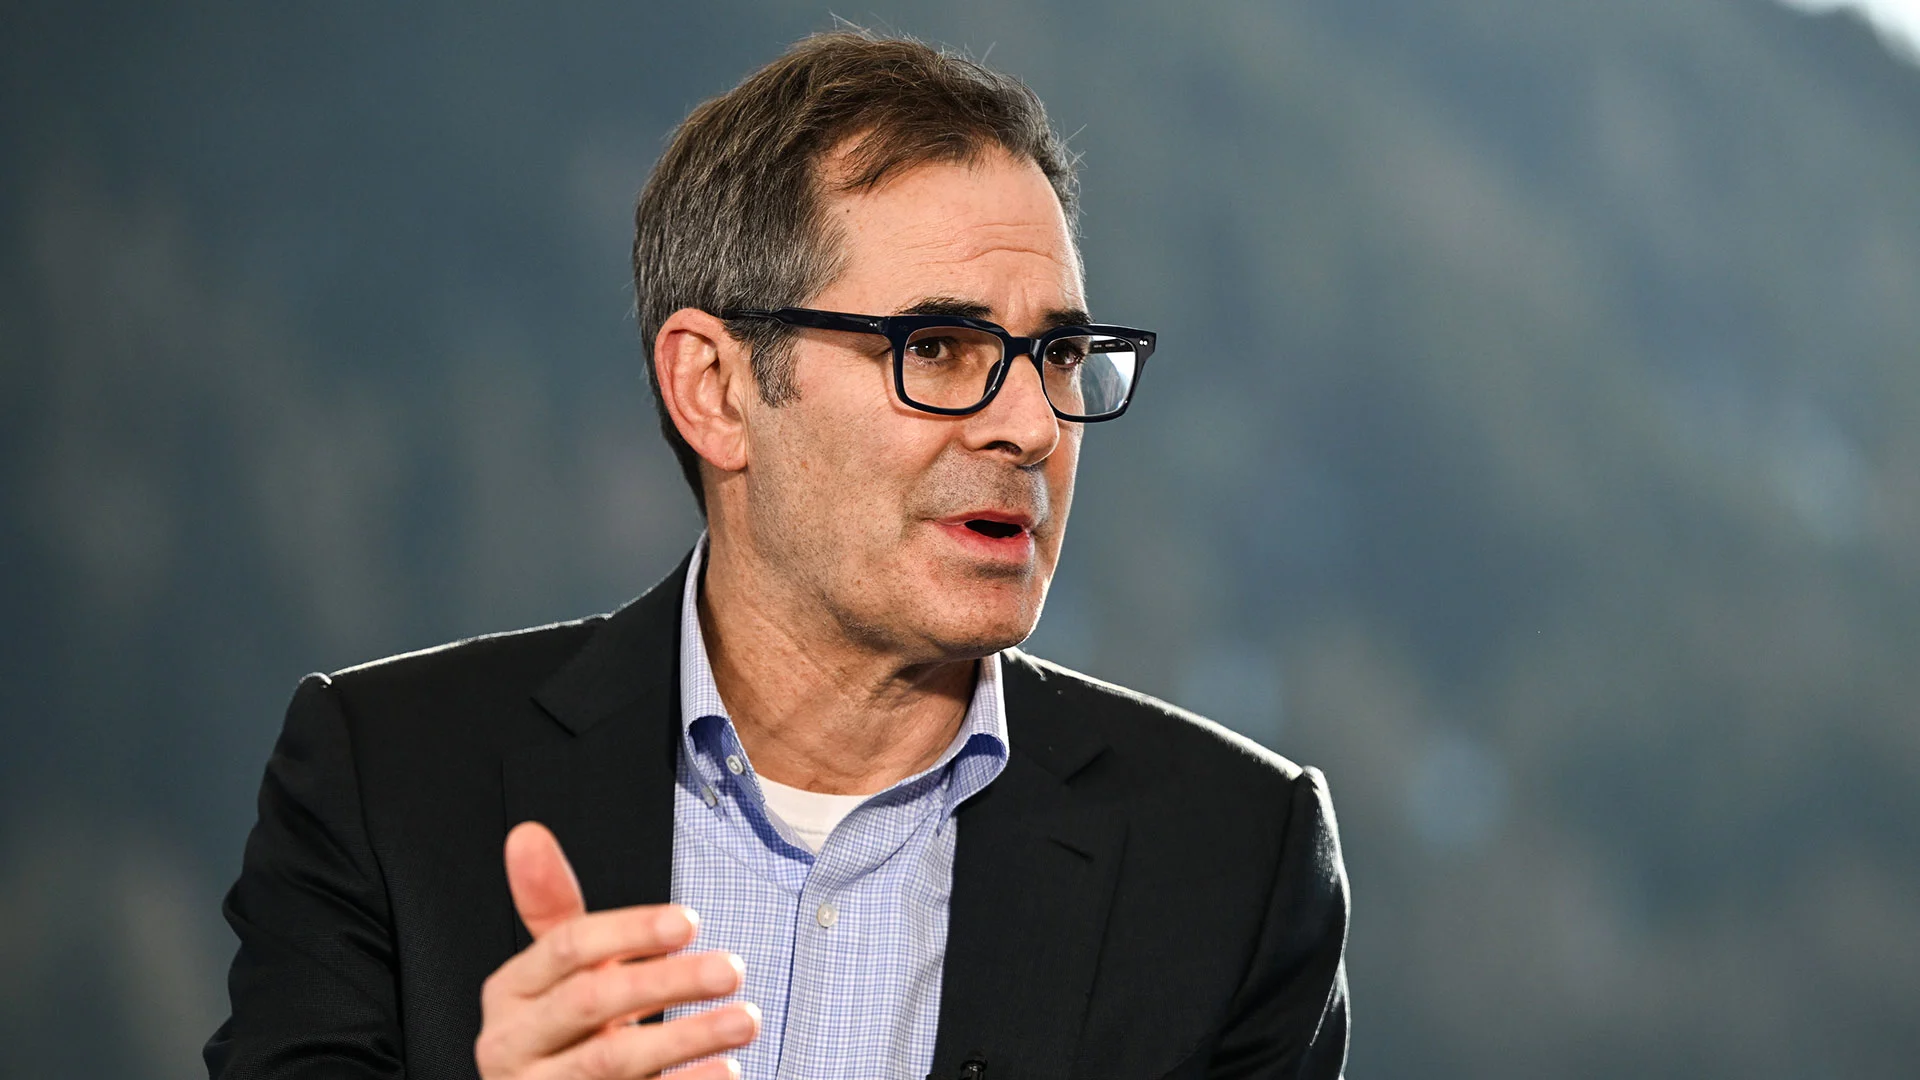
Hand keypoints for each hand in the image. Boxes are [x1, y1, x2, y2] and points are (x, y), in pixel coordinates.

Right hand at [474, 821, 758, 1078]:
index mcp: (511, 992)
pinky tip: (725, 1072)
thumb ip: (549, 907)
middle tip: (733, 969)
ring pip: (613, 1061)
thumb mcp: (552, 971)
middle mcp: (515, 1044)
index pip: (567, 947)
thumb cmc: (561, 1029)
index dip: (630, 930)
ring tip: (745, 1019)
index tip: (690, 920)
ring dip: (688, 1037)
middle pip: (593, 1001)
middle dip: (667, 982)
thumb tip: (528, 834)